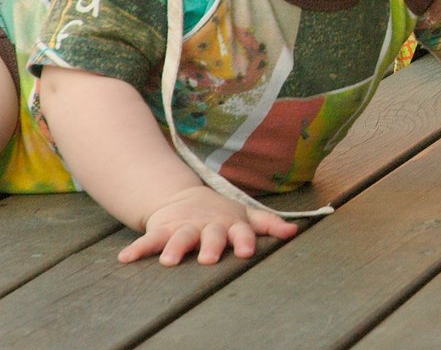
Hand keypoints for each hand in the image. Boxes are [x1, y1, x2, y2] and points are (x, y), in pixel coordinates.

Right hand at [120, 185, 299, 265]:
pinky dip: (137, 248)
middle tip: (208, 259)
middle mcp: (208, 226)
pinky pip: (148, 240)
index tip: (247, 252)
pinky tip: (126, 259)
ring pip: (179, 238)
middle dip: (210, 247)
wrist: (185, 198)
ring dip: (174, 248)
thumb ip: (269, 224)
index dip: (245, 241)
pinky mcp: (162, 229)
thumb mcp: (246, 217)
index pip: (242, 232)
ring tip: (169, 262)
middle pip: (211, 236)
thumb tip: (294, 231)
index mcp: (230, 224)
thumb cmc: (222, 215)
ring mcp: (184, 227)